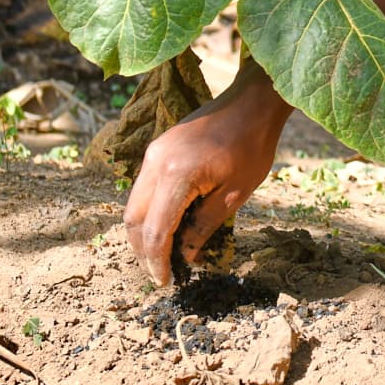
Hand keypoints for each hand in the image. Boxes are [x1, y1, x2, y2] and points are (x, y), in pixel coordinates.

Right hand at [122, 66, 289, 286]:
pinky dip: (148, 211)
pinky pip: (143, 187)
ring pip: (133, 203)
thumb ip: (204, 227)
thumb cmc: (252, 146)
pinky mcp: (157, 148)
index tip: (166, 281)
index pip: (155, 230)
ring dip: (143, 232)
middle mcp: (155, 162)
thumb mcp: (235, 194)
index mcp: (176, 175)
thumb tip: (185, 256)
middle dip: (143, 251)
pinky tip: (167, 224)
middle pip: (132, 219)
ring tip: (162, 254)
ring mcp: (153, 153)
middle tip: (161, 272)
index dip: (157, 261)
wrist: (252, 103)